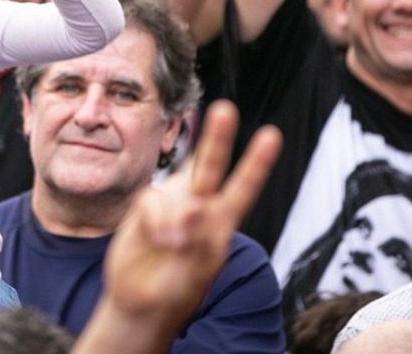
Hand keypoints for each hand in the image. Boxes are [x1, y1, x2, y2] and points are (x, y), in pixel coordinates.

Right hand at [101, 101, 280, 327]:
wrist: (139, 301)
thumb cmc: (177, 290)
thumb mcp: (199, 271)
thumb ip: (199, 237)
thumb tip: (193, 206)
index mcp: (221, 222)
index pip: (243, 188)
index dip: (256, 163)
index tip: (271, 135)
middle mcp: (198, 205)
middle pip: (210, 167)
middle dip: (216, 138)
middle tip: (224, 110)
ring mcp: (170, 205)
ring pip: (174, 187)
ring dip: (174, 215)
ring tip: (173, 245)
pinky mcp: (146, 208)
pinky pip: (151, 202)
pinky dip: (155, 222)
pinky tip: (157, 240)